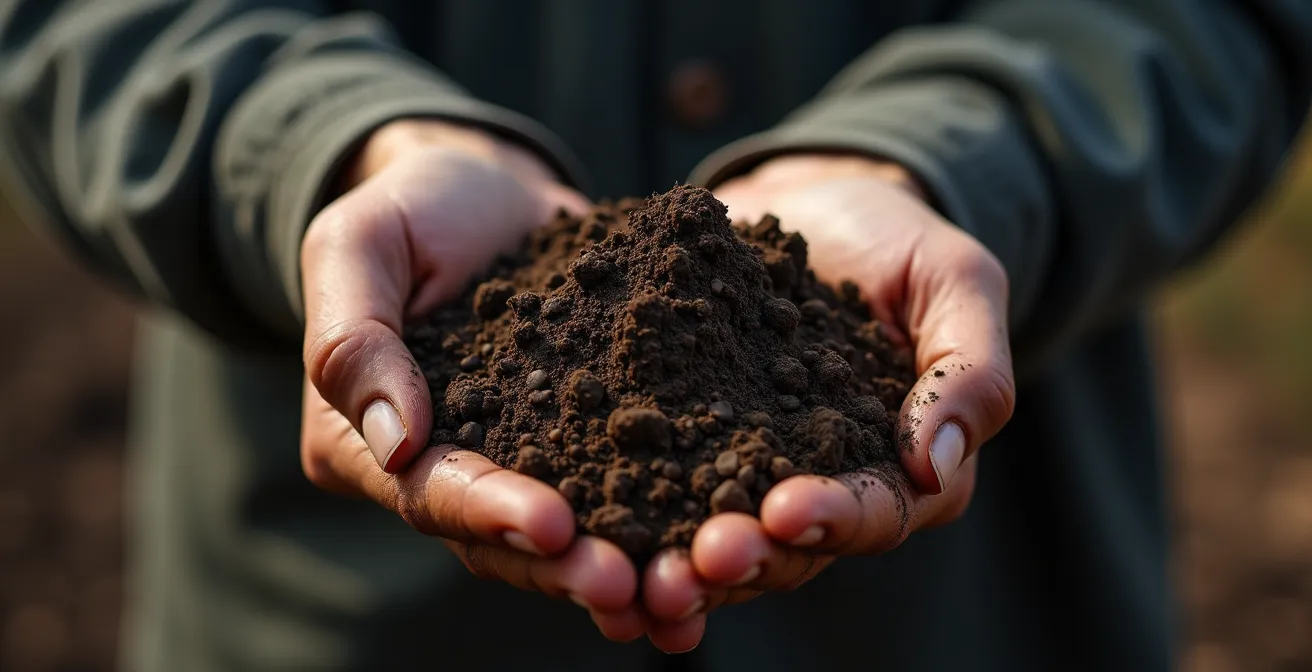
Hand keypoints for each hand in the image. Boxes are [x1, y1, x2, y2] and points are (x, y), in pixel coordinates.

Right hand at [298, 120, 642, 640]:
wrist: (490, 187)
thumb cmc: (412, 207)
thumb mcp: (358, 244)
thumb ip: (355, 337)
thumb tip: (396, 443)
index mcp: (369, 444)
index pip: (427, 492)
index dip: (488, 512)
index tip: (552, 524)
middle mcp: (448, 470)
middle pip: (503, 536)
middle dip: (564, 565)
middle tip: (628, 586)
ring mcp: (521, 459)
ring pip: (570, 530)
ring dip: (623, 559)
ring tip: (683, 586)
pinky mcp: (587, 436)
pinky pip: (625, 482)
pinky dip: (666, 511)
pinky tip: (718, 529)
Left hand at [640, 155, 1015, 650]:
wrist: (808, 201)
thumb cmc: (898, 241)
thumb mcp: (956, 282)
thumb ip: (969, 369)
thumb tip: (934, 466)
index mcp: (897, 467)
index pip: (875, 512)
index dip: (835, 519)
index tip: (789, 512)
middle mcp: (817, 485)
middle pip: (785, 547)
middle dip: (742, 558)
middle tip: (694, 565)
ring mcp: (741, 467)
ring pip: (712, 534)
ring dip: (675, 560)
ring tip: (633, 575)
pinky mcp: (679, 438)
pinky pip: (649, 485)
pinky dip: (622, 515)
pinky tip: (582, 529)